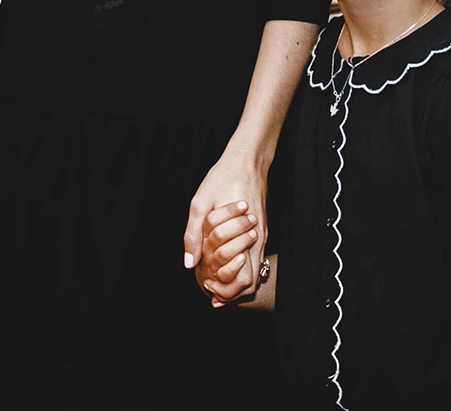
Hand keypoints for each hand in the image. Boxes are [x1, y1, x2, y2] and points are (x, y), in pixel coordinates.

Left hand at [184, 151, 267, 304]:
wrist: (248, 160)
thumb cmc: (223, 178)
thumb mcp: (200, 204)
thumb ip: (193, 235)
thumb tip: (188, 263)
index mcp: (245, 237)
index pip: (243, 280)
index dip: (225, 290)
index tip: (207, 284)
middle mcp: (258, 240)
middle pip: (251, 282)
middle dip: (231, 291)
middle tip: (210, 287)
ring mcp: (262, 235)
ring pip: (255, 271)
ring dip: (235, 279)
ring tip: (214, 277)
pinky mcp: (262, 229)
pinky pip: (254, 257)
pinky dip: (240, 265)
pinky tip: (223, 260)